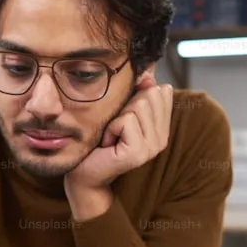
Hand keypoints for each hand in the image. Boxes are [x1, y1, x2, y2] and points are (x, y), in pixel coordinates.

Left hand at [65, 73, 173, 193]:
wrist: (84, 172)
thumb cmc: (99, 140)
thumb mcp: (121, 111)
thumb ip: (138, 93)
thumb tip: (149, 73)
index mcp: (162, 127)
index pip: (161, 91)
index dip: (136, 96)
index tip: (123, 118)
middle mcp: (162, 139)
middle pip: (150, 94)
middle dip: (125, 106)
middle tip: (115, 128)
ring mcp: (153, 147)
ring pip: (138, 105)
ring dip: (116, 118)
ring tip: (111, 136)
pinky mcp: (139, 153)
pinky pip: (126, 121)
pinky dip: (111, 128)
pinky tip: (108, 143)